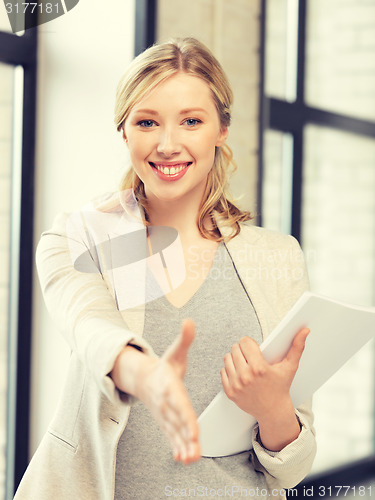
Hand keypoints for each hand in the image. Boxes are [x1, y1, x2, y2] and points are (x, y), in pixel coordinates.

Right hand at [111, 319, 199, 463]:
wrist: (143, 379)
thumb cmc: (165, 366)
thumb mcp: (175, 352)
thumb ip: (184, 339)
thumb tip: (189, 321)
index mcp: (169, 386)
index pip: (180, 404)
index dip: (187, 418)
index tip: (194, 432)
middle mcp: (166, 403)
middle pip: (177, 422)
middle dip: (186, 437)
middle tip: (195, 452)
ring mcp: (165, 415)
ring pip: (175, 433)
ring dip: (183, 446)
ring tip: (192, 459)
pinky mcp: (166, 422)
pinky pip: (172, 437)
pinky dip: (177, 447)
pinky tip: (185, 459)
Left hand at [220, 328, 309, 449]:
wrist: (273, 411)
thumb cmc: (281, 386)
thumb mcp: (290, 367)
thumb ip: (297, 347)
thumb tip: (305, 330)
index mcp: (259, 368)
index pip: (245, 342)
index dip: (250, 343)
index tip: (254, 347)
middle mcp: (246, 377)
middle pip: (235, 348)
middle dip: (242, 350)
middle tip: (250, 355)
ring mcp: (236, 385)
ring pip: (227, 358)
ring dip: (234, 359)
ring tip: (244, 363)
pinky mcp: (230, 392)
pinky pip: (223, 371)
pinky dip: (230, 370)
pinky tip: (239, 373)